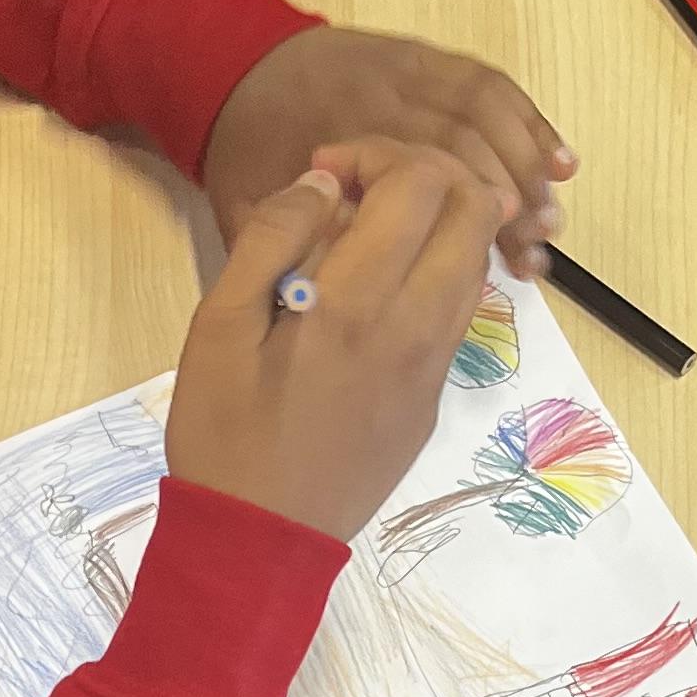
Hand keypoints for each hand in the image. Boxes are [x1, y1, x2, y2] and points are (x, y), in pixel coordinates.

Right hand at [167, 147, 500, 543]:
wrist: (259, 542)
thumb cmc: (224, 435)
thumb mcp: (218, 326)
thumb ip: (271, 239)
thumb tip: (322, 183)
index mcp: (359, 304)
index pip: (419, 182)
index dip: (376, 154)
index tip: (326, 177)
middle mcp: (416, 329)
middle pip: (476, 207)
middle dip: (426, 174)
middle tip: (364, 192)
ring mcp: (433, 368)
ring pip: (478, 260)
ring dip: (439, 225)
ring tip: (372, 239)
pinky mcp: (431, 398)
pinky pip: (459, 312)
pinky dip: (434, 275)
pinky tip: (376, 294)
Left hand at [205, 26, 574, 280]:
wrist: (230, 65)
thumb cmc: (243, 151)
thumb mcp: (243, 205)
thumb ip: (285, 246)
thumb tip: (344, 291)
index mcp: (340, 130)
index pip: (419, 170)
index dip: (464, 214)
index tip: (494, 261)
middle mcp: (382, 92)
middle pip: (465, 140)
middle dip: (509, 199)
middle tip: (534, 255)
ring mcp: (408, 68)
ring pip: (486, 111)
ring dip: (528, 164)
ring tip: (550, 221)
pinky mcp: (423, 57)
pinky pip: (485, 83)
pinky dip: (528, 119)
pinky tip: (559, 161)